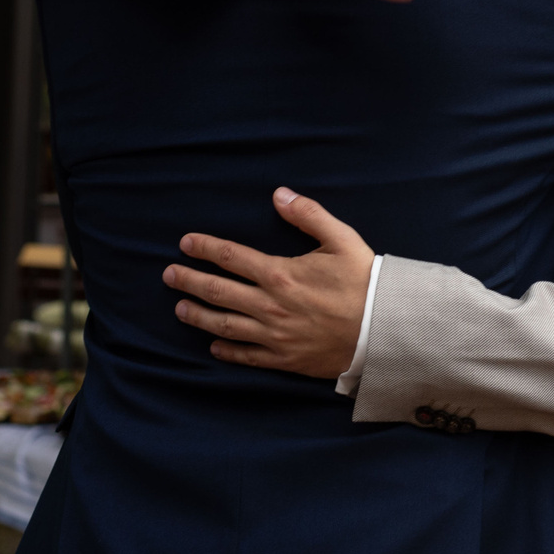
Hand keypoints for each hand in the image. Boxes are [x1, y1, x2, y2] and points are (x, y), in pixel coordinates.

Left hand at [169, 188, 376, 377]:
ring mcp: (274, 335)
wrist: (385, 330)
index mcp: (280, 274)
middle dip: (188, 280)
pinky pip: (246, 356)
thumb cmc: (364, 282)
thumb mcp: (342, 239)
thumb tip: (280, 194)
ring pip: (224, 325)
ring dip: (198, 315)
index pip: (231, 257)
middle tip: (169, 274)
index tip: (185, 243)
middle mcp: (270, 305)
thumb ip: (308, 215)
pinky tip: (214, 346)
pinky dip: (226, 350)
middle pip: (217, 291)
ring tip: (180, 308)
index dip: (204, 248)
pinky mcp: (284, 358)